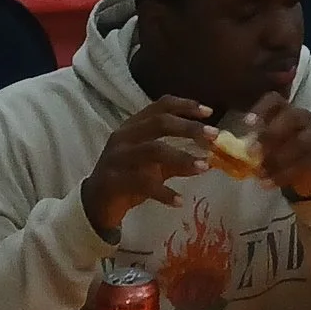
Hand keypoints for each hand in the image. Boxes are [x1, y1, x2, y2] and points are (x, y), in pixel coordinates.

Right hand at [81, 96, 215, 234]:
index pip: (160, 106)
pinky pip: (142, 183)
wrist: (95, 204)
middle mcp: (124, 136)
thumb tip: (209, 158)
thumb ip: (177, 160)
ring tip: (204, 167)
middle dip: (189, 127)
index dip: (185, 105)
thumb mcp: (154, 166)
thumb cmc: (128, 178)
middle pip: (160, 123)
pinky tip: (179, 201)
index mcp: (133, 126)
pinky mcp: (113, 180)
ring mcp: (117, 157)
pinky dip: (163, 192)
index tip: (209, 112)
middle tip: (214, 136)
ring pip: (152, 150)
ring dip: (181, 157)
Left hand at [250, 92, 310, 201]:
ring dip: (278, 158)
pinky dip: (282, 176)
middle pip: (291, 117)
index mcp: (283, 109)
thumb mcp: (263, 141)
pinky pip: (302, 164)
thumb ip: (247, 141)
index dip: (261, 109)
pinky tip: (267, 183)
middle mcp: (301, 117)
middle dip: (271, 133)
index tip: (247, 123)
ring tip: (259, 173)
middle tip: (252, 151)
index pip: (275, 99)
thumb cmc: (278, 148)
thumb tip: (224, 145)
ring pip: (301, 142)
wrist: (307, 167)